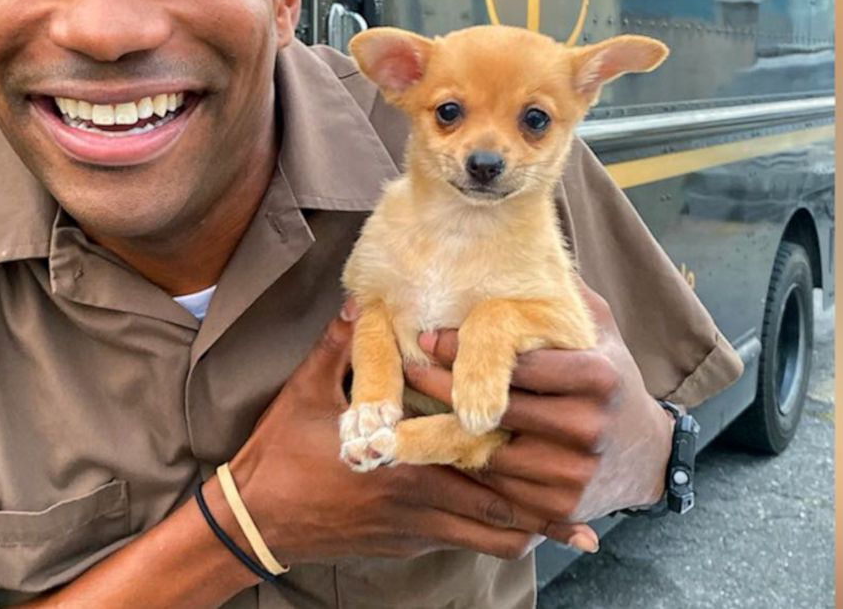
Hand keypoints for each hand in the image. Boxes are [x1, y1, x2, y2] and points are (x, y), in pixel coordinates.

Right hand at [228, 303, 595, 564]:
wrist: (256, 517)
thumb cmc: (282, 451)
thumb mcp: (310, 389)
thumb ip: (345, 345)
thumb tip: (362, 299)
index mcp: (407, 456)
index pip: (481, 456)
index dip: (526, 453)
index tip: (563, 442)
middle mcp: (420, 497)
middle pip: (503, 509)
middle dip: (546, 504)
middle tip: (587, 491)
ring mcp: (416, 526)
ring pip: (491, 536)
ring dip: (527, 526)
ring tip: (564, 519)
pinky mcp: (406, 542)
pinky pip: (464, 543)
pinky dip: (493, 535)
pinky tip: (512, 528)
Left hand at [406, 282, 672, 543]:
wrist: (643, 454)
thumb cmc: (606, 377)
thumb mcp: (594, 328)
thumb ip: (559, 291)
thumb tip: (519, 235)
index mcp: (599, 376)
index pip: (520, 363)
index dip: (467, 352)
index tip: (427, 339)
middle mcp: (590, 426)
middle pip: (497, 409)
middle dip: (442, 390)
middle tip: (404, 371)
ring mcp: (574, 471)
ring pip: (488, 454)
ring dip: (438, 436)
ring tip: (400, 410)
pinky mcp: (557, 507)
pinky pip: (494, 488)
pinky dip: (458, 470)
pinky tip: (425, 450)